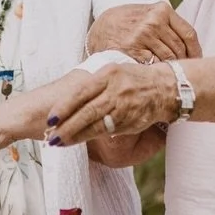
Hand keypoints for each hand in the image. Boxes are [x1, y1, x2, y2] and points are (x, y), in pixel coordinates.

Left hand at [45, 64, 174, 145]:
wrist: (164, 87)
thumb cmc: (131, 79)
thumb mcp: (112, 72)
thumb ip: (92, 84)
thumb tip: (66, 98)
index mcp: (108, 75)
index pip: (81, 92)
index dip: (63, 107)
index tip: (50, 119)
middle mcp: (116, 90)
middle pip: (87, 111)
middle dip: (66, 126)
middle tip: (51, 137)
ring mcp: (124, 106)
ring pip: (96, 124)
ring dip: (76, 135)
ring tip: (59, 142)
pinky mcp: (130, 121)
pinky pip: (108, 131)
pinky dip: (91, 136)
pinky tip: (78, 141)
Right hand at [86, 1, 199, 64]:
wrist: (101, 26)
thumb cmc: (128, 21)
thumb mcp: (149, 13)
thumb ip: (169, 23)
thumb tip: (191, 45)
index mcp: (162, 10)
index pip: (189, 34)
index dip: (196, 51)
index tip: (198, 61)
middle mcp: (154, 21)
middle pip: (180, 48)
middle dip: (184, 62)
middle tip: (185, 73)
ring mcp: (143, 35)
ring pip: (169, 59)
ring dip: (172, 69)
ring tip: (173, 76)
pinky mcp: (132, 49)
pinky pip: (153, 64)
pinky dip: (157, 71)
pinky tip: (157, 75)